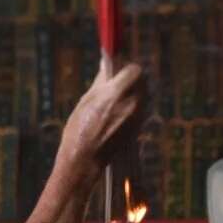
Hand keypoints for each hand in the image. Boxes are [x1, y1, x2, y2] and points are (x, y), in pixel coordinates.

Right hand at [55, 59, 142, 183]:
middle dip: (131, 77)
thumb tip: (107, 64)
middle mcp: (130, 104)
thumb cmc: (79, 129)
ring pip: (143, 93)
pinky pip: (140, 106)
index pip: (134, 69)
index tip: (117, 67)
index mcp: (115, 94)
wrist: (85, 159)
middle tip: (117, 80)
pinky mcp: (138, 126)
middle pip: (141, 80)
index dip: (126, 66)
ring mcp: (137, 116)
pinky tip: (117, 110)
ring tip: (115, 97)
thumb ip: (101, 81)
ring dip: (133, 89)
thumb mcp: (86, 100)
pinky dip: (132, 103)